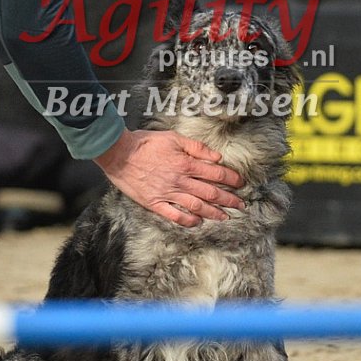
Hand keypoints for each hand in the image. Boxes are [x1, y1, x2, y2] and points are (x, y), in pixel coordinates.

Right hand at [92, 129, 244, 226]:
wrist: (119, 153)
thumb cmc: (145, 143)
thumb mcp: (173, 138)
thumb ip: (196, 148)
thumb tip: (216, 157)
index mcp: (186, 164)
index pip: (216, 174)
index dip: (232, 180)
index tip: (241, 184)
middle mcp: (180, 181)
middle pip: (211, 193)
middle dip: (229, 200)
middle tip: (241, 205)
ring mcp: (167, 194)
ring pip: (196, 206)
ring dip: (213, 213)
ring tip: (225, 217)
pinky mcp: (154, 203)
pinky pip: (174, 216)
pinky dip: (188, 221)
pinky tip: (198, 223)